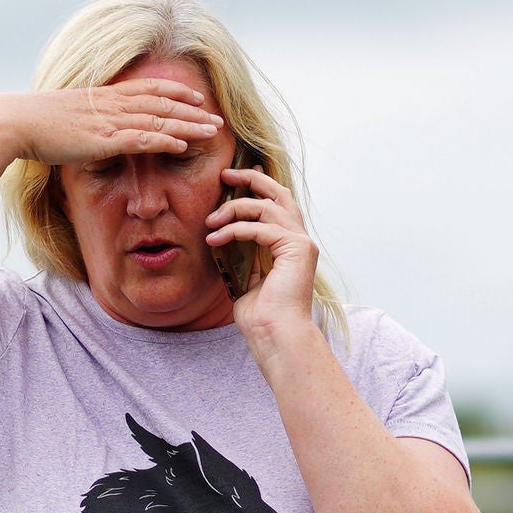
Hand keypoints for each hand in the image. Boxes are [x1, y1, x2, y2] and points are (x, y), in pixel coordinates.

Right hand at [0, 78, 223, 171]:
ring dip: (189, 126)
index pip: (149, 88)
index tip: (196, 96)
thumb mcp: (67, 116)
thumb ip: (86, 120)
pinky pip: (143, 140)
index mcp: (105, 95)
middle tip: (217, 117)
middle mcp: (112, 103)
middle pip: (163, 103)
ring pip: (160, 121)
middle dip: (193, 110)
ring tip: (213, 132)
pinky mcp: (105, 139)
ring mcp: (110, 120)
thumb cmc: (35, 123)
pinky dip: (166, 142)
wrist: (17, 121)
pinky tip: (184, 146)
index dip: (176, 91)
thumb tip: (90, 129)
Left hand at [210, 168, 323, 344]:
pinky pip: (260, 228)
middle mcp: (300, 240)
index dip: (257, 187)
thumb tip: (225, 238)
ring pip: (267, 207)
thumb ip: (242, 257)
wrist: (275, 337)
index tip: (232, 181)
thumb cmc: (261, 317)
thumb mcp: (246, 279)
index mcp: (290, 246)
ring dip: (235, 208)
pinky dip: (235, 230)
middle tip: (226, 175)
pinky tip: (216, 238)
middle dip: (251, 180)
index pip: (276, 204)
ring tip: (211, 221)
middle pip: (279, 193)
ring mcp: (301, 243)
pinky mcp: (296, 249)